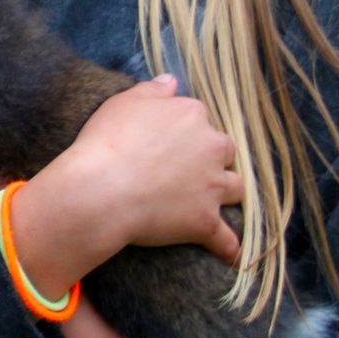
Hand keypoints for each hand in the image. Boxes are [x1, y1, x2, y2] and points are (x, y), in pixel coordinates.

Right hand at [13, 75, 243, 292]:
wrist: (103, 187)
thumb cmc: (108, 140)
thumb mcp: (125, 101)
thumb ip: (154, 89)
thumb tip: (172, 81)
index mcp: (192, 115)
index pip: (199, 119)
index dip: (185, 131)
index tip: (168, 141)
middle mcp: (211, 147)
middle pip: (224, 152)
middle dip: (213, 159)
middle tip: (188, 168)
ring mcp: (212, 186)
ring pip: (235, 189)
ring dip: (227, 194)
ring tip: (215, 202)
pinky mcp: (205, 221)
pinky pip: (226, 239)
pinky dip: (230, 248)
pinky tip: (234, 256)